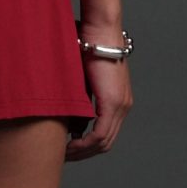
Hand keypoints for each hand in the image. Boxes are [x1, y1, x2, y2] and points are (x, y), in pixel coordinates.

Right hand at [66, 47, 131, 162]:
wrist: (100, 31)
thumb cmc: (88, 45)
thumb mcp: (80, 76)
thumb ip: (76, 94)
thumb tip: (63, 110)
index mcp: (118, 100)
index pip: (107, 134)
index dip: (88, 145)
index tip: (70, 148)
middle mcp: (123, 106)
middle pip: (106, 143)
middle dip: (84, 153)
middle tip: (65, 156)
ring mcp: (120, 105)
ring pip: (104, 142)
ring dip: (83, 151)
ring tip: (64, 153)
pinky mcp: (112, 103)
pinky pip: (99, 135)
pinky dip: (84, 144)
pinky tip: (70, 146)